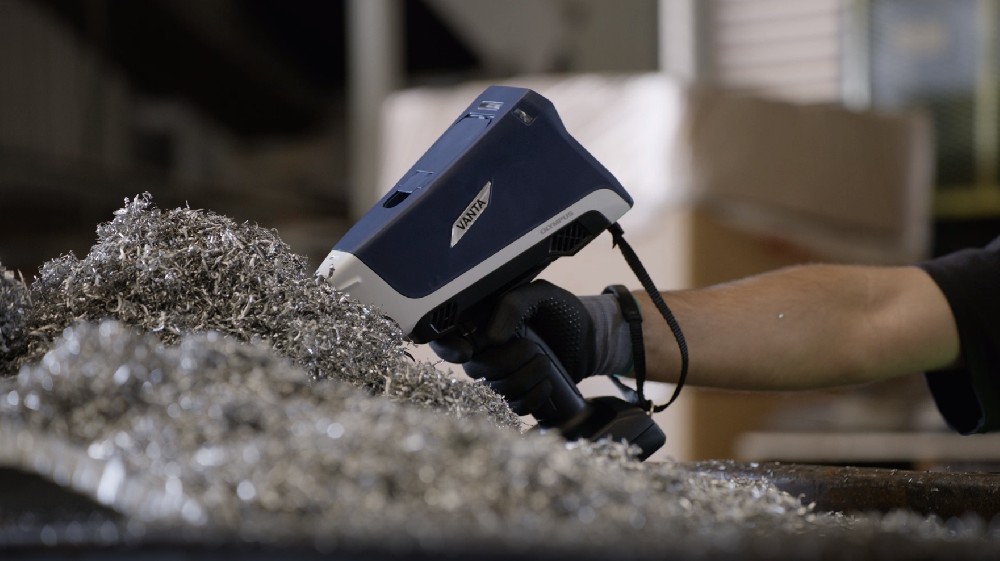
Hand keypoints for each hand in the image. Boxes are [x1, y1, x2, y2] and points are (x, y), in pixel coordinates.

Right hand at [430, 280, 632, 416]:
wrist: (590, 338)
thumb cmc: (561, 311)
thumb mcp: (541, 294)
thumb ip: (514, 304)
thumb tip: (491, 337)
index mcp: (480, 322)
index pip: (445, 339)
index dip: (449, 348)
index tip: (469, 351)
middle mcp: (482, 351)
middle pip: (475, 370)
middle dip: (508, 362)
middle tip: (534, 348)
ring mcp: (498, 377)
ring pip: (496, 391)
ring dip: (526, 378)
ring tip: (545, 361)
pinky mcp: (515, 397)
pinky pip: (514, 408)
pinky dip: (534, 398)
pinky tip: (547, 384)